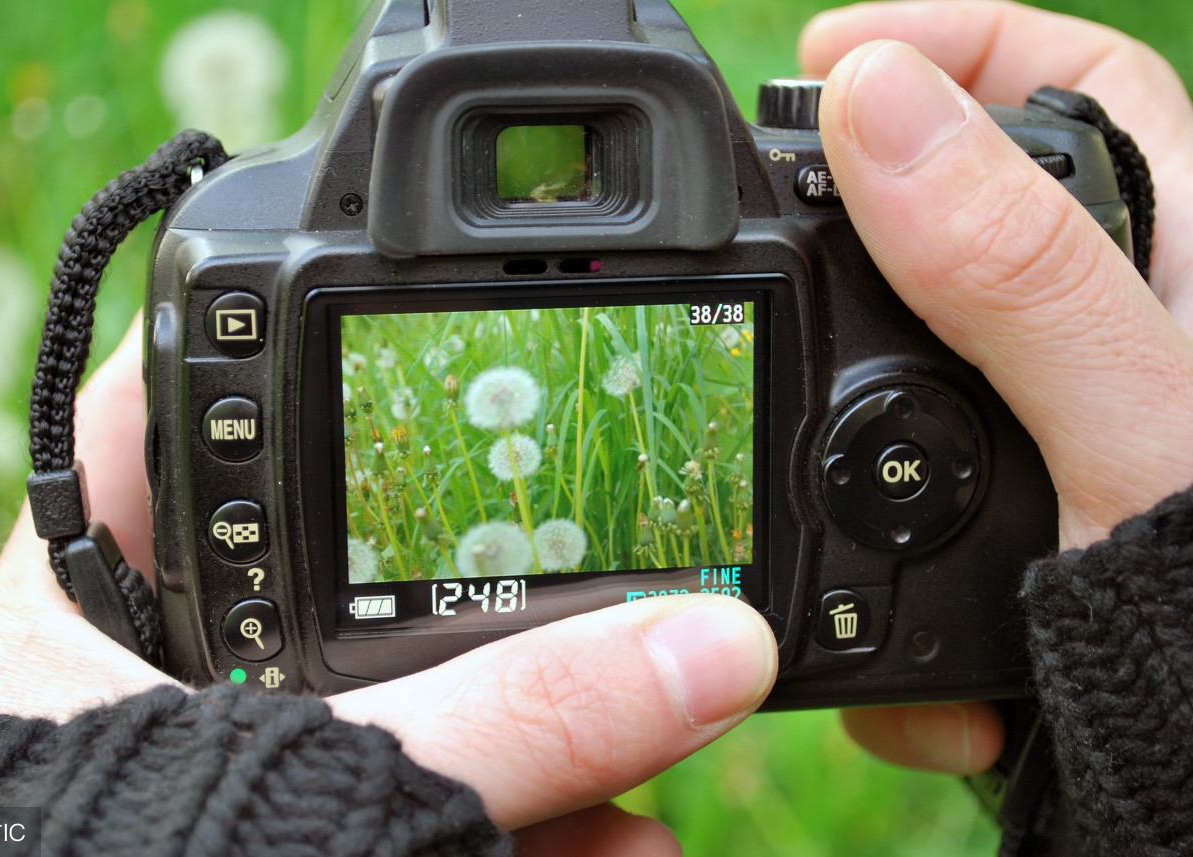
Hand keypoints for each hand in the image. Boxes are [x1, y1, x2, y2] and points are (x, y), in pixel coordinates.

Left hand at [0, 316, 776, 855]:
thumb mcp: (316, 788)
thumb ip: (506, 720)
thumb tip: (706, 646)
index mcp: (99, 616)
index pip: (180, 411)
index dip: (285, 340)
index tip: (410, 312)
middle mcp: (169, 676)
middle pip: (343, 559)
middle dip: (487, 577)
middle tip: (596, 551)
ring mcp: (248, 761)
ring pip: (414, 704)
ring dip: (544, 725)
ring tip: (655, 720)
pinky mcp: (326, 836)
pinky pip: (439, 802)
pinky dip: (538, 821)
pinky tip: (626, 840)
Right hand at [800, 0, 1192, 773]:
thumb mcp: (1129, 429)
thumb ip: (1007, 270)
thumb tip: (873, 101)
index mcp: (1177, 266)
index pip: (1068, 82)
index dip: (945, 41)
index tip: (821, 58)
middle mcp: (1112, 340)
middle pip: (959, 230)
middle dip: (854, 262)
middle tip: (764, 276)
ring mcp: (1052, 441)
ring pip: (902, 394)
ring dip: (845, 466)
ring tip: (815, 509)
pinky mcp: (1005, 531)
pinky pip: (898, 522)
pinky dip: (875, 588)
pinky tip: (900, 654)